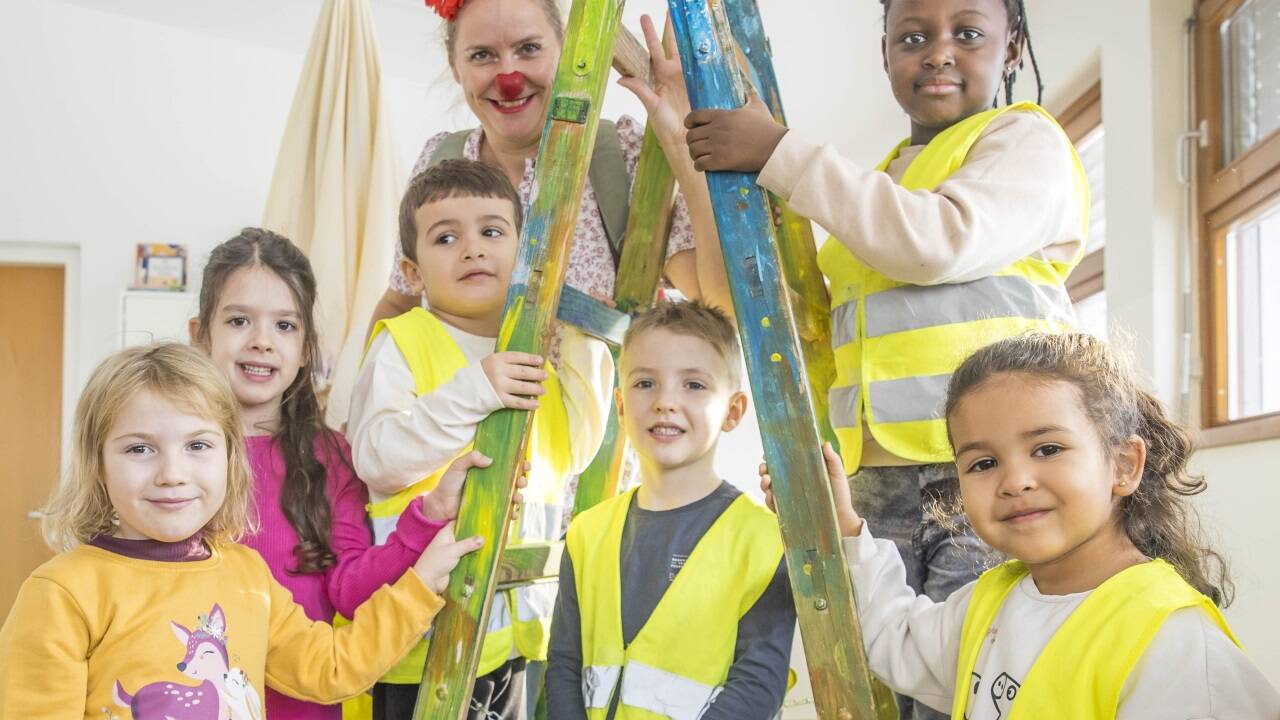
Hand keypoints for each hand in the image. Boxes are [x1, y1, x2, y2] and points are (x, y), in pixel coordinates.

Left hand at [412, 522, 483, 593]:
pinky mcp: (456, 562)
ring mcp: (453, 552)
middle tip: (490, 532)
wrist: (428, 581)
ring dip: (476, 547)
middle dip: (475, 534)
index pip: (458, 522)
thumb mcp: (453, 550)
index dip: (468, 520)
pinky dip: (474, 556)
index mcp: (446, 533)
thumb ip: (468, 544)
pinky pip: (467, 557)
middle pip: (465, 535)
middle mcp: (450, 541)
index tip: (482, 519)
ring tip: (492, 543)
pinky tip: (485, 555)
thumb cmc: (436, 562)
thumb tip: (483, 538)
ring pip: (467, 547)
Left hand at [421, 451, 530, 521]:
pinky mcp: (491, 512)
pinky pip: (506, 513)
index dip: (520, 464)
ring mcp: (494, 499)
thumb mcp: (458, 466)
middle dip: (523, 481)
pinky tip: (512, 513)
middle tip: (521, 482)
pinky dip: (512, 513)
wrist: (440, 506)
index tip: (525, 464)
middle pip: (515, 481)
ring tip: (517, 498)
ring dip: (520, 497)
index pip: (509, 465)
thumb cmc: (448, 484)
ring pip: (513, 497)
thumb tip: (489, 460)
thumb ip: (471, 458)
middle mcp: (494, 484)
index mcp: (489, 470)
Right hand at [481, 352, 546, 409]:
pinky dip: (528, 403)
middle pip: (523, 372)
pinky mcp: (499, 400)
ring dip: (536, 388)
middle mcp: (499, 372)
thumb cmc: (483, 374)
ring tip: (543, 390)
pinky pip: (517, 402)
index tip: (541, 360)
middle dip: (537, 374)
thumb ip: (507, 362)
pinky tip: (536, 404)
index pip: (518, 357)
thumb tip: (530, 365)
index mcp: (497, 359)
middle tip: (545, 376)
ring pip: (523, 387)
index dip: (530, 359)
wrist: (466, 390)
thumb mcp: (491, 362)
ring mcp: (499, 386)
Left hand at [617, 14, 691, 150]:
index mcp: (659, 76)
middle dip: (669, 28)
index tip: (646, 17)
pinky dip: (704, 52)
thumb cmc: (665, 126)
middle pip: (671, 45)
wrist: (685, 138)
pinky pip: (702, 64)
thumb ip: (640, 90)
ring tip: (687, 19)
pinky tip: (706, 39)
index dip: (650, 34)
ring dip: (687, 36)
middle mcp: (673, 73)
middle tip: (668, 10)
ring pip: (687, 51)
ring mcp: (687, 77)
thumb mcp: (652, 106)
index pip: (654, 50)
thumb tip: (621, 79)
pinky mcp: (701, 83)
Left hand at [685, 94, 786, 171]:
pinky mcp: (721, 161)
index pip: (694, 116)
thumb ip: (750, 97)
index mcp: (722, 115)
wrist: (775, 147)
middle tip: (698, 146)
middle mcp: (717, 129)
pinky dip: (699, 166)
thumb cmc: (767, 127)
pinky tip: (702, 166)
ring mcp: (718, 146)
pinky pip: (700, 164)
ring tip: (700, 157)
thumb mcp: (758, 107)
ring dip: (694, 155)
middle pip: (691, 136)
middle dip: (692, 141)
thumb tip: (749, 90)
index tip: (690, 127)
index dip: (689, 122)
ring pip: (693, 150)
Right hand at [759, 443, 863, 536]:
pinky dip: (768, 500)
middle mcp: (790, 483)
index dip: (772, 456)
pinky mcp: (787, 511)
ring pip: (768, 488)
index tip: (766, 453)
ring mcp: (787, 497)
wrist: (842, 519)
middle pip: (770, 473)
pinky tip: (770, 496)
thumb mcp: (837, 475)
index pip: (782, 461)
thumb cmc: (840, 495)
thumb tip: (826, 443)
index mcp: (800, 471)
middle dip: (763, 468)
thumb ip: (833, 460)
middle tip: (764, 468)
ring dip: (763, 483)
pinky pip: (772, 505)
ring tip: (767, 480)